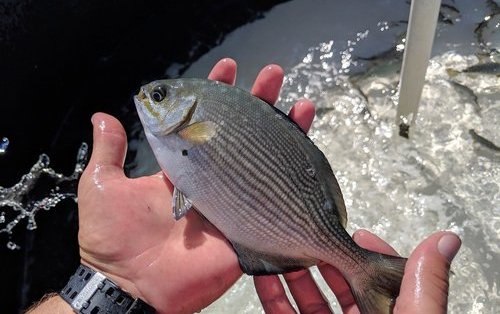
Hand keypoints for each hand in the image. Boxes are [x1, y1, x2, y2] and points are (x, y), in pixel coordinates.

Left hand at [76, 58, 314, 312]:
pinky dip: (293, 180)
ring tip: (301, 105)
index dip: (218, 95)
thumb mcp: (102, 186)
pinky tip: (307, 154)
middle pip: (242, 137)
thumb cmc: (112, 238)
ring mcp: (232, 202)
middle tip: (273, 76)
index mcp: (183, 167)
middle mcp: (212, 180)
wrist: (132, 288)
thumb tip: (102, 116)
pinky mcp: (245, 227)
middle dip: (259, 105)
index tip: (229, 69)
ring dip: (284, 134)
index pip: (205, 122)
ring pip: (263, 164)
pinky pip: (273, 202)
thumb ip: (109, 151)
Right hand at [255, 230, 460, 312]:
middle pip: (338, 284)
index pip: (379, 279)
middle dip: (322, 254)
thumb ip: (424, 288)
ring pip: (307, 298)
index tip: (355, 231)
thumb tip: (445, 242)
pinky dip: (271, 295)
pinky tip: (264, 276)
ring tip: (282, 244)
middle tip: (308, 229)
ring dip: (293, 271)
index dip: (366, 253)